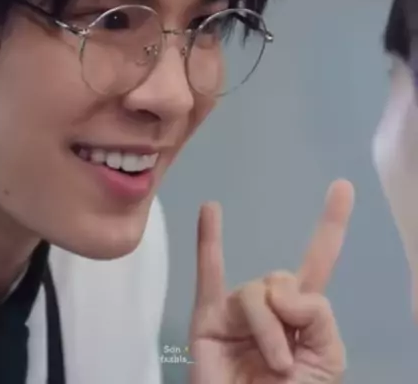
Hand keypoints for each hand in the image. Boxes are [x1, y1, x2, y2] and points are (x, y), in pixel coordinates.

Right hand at [188, 179, 353, 383]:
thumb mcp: (326, 361)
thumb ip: (319, 315)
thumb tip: (282, 293)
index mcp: (300, 314)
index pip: (318, 261)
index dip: (331, 225)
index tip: (343, 187)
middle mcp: (269, 305)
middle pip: (282, 280)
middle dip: (290, 314)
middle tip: (288, 359)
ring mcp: (237, 310)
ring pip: (255, 294)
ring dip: (268, 330)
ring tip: (274, 363)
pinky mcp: (208, 319)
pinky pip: (207, 274)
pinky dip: (208, 241)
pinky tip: (211, 210)